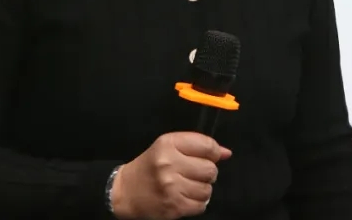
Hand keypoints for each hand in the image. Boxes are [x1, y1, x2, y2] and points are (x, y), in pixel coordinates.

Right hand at [110, 132, 231, 219]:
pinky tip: (185, 197)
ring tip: (188, 186)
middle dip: (207, 172)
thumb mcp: (168, 147)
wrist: (125, 192)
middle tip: (194, 173)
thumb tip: (226, 153)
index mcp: (168, 144)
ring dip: (202, 189)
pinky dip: (197, 203)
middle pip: (210, 169)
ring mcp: (171, 187)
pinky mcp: (174, 206)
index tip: (210, 156)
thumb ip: (197, 146)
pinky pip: (201, 205)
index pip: (207, 146)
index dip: (215, 152)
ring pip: (208, 189)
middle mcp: (169, 164)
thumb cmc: (150, 166)